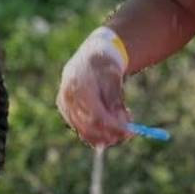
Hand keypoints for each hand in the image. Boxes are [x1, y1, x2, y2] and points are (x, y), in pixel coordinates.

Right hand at [57, 27, 131, 147]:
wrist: (89, 59)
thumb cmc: (105, 68)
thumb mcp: (115, 82)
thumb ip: (116, 104)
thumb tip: (122, 128)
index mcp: (81, 87)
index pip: (97, 116)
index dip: (113, 127)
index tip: (130, 131)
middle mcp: (68, 98)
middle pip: (89, 127)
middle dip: (111, 134)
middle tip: (129, 133)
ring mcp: (64, 106)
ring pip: (85, 132)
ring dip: (106, 134)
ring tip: (120, 121)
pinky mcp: (65, 112)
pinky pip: (82, 130)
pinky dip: (98, 132)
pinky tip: (110, 122)